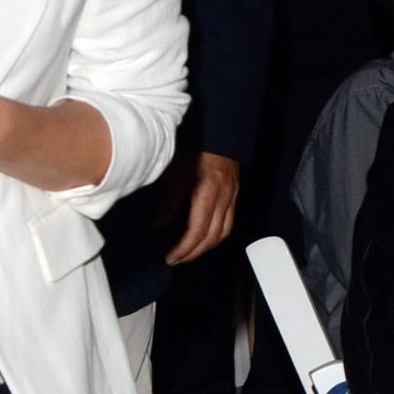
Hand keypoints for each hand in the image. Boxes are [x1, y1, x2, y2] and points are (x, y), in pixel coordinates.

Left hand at [165, 151, 241, 265]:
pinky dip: (216, 235)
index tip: (171, 257)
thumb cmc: (195, 149)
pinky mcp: (234, 196)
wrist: (217, 134)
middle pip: (212, 237)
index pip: (197, 231)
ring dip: (206, 247)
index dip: (184, 249)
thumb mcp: (175, 172)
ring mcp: (232, 197)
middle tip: (177, 259)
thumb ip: (168, 200)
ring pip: (223, 233)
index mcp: (208, 192)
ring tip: (189, 253)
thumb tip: (160, 224)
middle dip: (194, 253)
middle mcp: (224, 198)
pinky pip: (229, 223)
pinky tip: (204, 237)